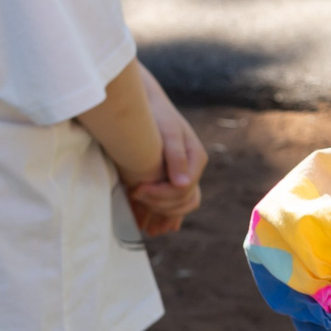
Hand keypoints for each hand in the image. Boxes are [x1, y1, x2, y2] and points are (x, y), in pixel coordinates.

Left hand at [125, 67, 205, 235]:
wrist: (147, 106)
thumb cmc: (157, 115)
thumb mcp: (168, 131)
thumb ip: (176, 156)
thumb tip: (183, 184)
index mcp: (196, 159)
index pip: (183, 189)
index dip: (160, 194)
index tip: (137, 189)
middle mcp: (192, 170)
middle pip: (183, 200)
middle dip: (159, 203)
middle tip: (134, 195)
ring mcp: (184, 175)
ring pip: (181, 206)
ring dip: (163, 215)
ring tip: (143, 221)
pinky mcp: (173, 179)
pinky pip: (174, 204)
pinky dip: (164, 216)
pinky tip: (150, 225)